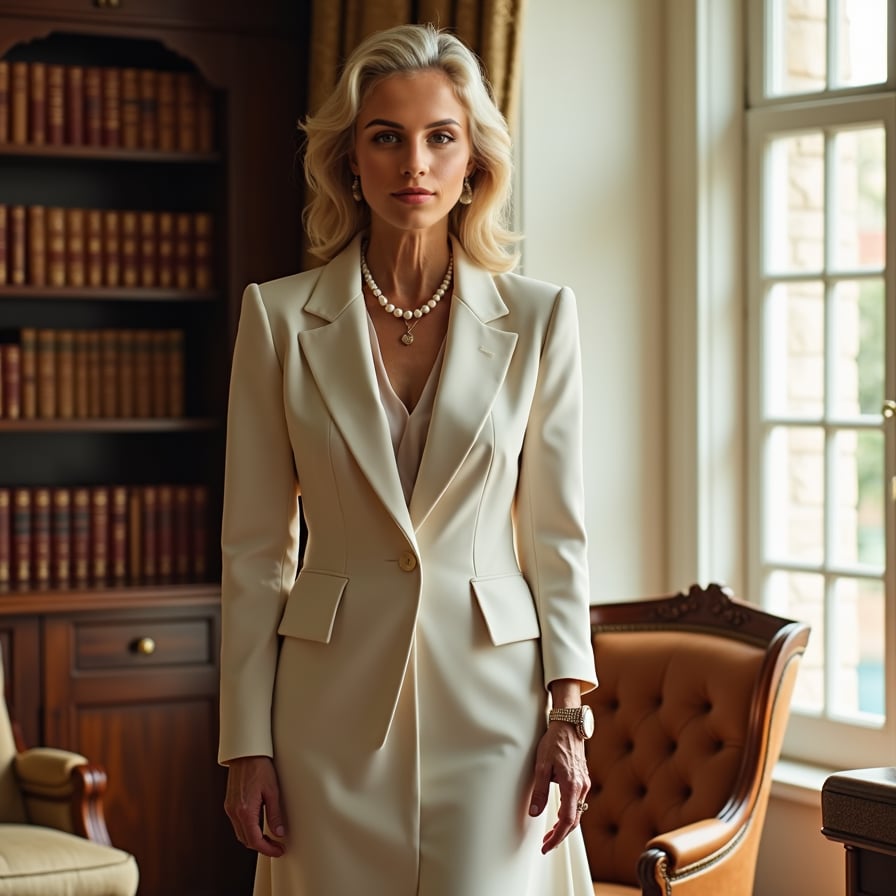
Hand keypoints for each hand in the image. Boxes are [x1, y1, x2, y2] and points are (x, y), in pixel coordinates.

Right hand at [224, 755, 286, 856]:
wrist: (245, 754)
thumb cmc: (260, 767)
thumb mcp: (272, 791)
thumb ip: (274, 814)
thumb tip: (279, 832)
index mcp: (245, 810)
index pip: (255, 840)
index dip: (267, 849)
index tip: (278, 850)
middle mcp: (234, 812)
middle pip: (246, 840)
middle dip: (262, 846)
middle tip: (276, 846)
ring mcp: (230, 808)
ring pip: (240, 833)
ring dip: (254, 839)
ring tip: (270, 838)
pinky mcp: (229, 804)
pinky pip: (237, 824)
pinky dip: (247, 829)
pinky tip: (258, 826)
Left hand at [529, 721, 590, 853]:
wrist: (569, 724)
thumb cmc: (555, 741)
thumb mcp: (542, 766)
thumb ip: (539, 791)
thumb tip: (534, 812)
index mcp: (572, 786)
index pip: (566, 820)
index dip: (556, 837)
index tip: (547, 846)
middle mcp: (582, 787)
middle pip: (573, 821)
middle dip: (560, 836)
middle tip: (547, 845)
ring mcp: (584, 783)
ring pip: (577, 812)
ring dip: (565, 826)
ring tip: (551, 834)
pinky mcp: (583, 779)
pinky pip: (579, 803)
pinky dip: (570, 814)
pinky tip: (560, 815)